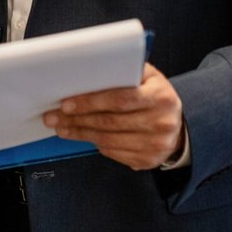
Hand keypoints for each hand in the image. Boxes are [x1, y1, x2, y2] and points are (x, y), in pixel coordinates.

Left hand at [42, 63, 183, 170]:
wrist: (177, 124)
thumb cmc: (155, 95)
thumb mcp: (148, 76)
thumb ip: (125, 71)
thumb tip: (88, 70)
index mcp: (160, 96)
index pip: (120, 99)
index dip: (90, 102)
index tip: (66, 103)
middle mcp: (161, 122)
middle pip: (110, 122)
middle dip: (77, 119)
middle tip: (53, 117)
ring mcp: (156, 145)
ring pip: (108, 140)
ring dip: (80, 134)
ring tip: (62, 128)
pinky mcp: (148, 160)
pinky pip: (114, 153)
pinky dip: (95, 144)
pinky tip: (83, 136)